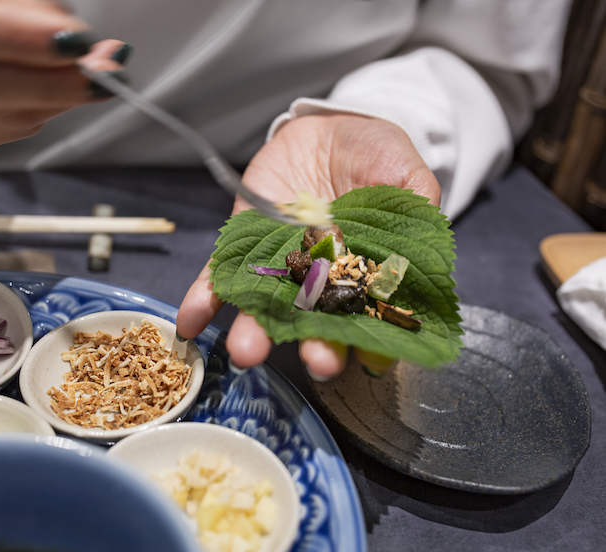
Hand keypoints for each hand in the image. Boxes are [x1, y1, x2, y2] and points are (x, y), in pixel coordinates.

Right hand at [0, 0, 129, 148]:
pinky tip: (48, 93)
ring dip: (55, 100)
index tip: (80, 44)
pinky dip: (38, 114)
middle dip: (55, 83)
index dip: (24, 41)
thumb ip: (43, 10)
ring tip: (84, 77)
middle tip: (105, 73)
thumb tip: (97, 51)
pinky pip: (1, 132)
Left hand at [177, 113, 440, 378]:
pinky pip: (220, 277)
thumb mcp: (405, 171)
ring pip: (266, 307)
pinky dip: (204, 298)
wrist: (326, 132)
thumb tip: (422, 240)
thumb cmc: (374, 156)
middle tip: (316, 363)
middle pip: (317, 321)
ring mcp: (279, 267)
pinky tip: (192, 321)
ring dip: (255, 332)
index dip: (367, 338)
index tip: (365, 357)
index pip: (366, 315)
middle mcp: (320, 281)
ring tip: (246, 352)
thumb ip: (416, 205)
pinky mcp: (243, 248)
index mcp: (364, 274)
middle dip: (314, 345)